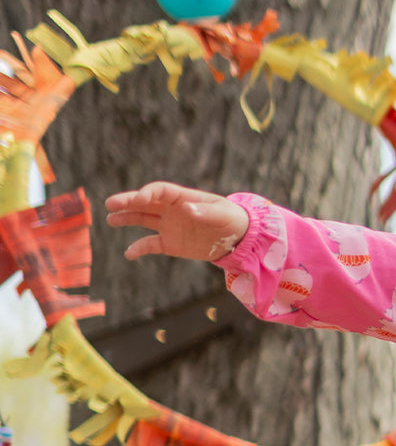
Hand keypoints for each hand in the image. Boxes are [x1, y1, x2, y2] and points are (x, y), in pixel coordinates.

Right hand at [106, 182, 249, 261]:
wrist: (236, 238)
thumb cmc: (230, 219)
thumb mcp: (222, 214)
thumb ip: (205, 211)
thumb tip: (187, 209)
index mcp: (181, 197)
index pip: (159, 191)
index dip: (147, 193)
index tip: (139, 199)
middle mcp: (170, 210)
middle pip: (144, 203)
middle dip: (127, 202)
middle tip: (110, 204)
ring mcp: (168, 226)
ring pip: (142, 220)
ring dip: (127, 219)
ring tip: (110, 219)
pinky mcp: (170, 244)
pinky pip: (151, 245)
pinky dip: (139, 249)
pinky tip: (129, 254)